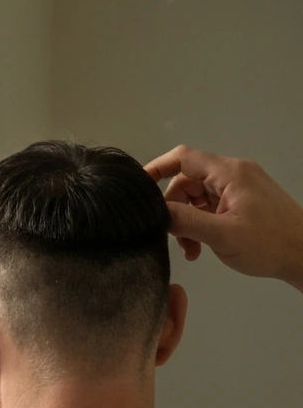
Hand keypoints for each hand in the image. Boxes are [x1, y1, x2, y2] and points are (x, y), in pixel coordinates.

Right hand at [145, 146, 302, 289]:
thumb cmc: (270, 244)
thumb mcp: (222, 235)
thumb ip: (185, 221)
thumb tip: (156, 212)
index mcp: (230, 174)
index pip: (183, 158)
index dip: (156, 169)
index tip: (137, 189)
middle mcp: (234, 174)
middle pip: (188, 181)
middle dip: (174, 208)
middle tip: (172, 236)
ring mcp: (240, 188)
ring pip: (198, 197)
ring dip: (187, 220)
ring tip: (191, 249)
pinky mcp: (244, 202)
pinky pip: (211, 206)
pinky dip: (201, 224)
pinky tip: (202, 246)